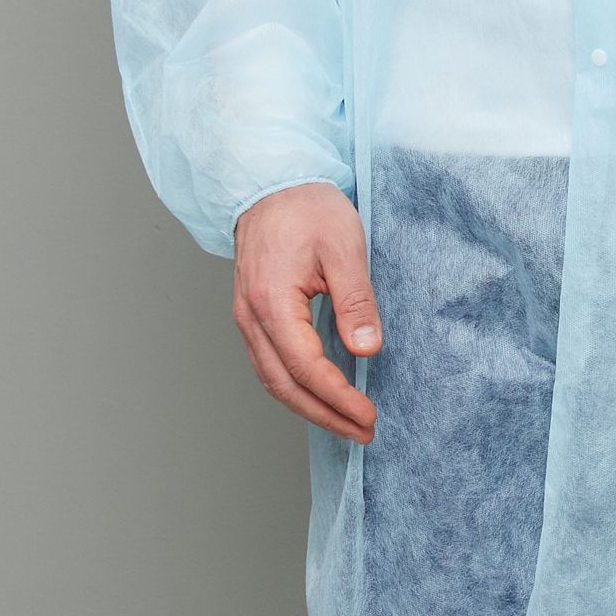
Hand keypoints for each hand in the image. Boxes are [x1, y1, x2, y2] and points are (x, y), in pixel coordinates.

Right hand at [231, 183, 380, 444]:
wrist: (274, 183)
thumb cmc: (307, 208)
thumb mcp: (344, 248)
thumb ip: (355, 300)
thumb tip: (367, 349)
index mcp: (271, 302)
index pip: (306, 368)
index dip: (338, 398)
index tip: (368, 415)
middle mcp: (251, 317)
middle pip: (284, 386)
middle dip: (325, 416)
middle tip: (362, 432)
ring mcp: (247, 318)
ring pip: (273, 380)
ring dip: (309, 407)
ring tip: (346, 423)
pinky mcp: (253, 315)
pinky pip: (269, 364)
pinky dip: (295, 388)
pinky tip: (320, 394)